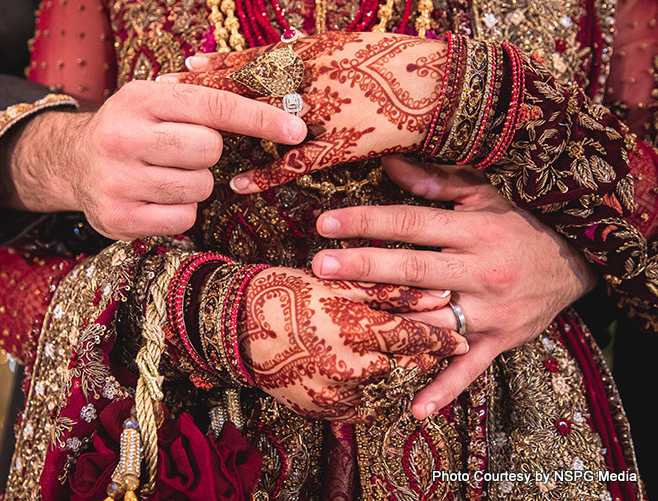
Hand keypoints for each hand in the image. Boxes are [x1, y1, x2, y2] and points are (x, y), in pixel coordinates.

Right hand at [0, 81, 307, 239]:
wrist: (70, 161)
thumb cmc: (130, 127)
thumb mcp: (154, 99)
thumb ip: (201, 97)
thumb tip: (274, 97)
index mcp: (139, 100)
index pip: (214, 106)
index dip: (260, 118)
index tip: (296, 129)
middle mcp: (123, 137)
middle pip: (210, 150)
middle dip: (207, 153)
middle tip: (184, 151)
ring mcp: (117, 181)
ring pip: (199, 188)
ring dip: (194, 184)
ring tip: (165, 175)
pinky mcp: (117, 218)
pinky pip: (183, 219)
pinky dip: (180, 211)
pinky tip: (156, 198)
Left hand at [164, 32, 446, 192]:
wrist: (441, 84)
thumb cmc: (397, 58)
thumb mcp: (350, 43)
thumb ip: (312, 48)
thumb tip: (283, 42)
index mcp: (313, 52)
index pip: (251, 59)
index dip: (215, 66)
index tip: (181, 69)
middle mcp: (310, 79)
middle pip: (244, 87)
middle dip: (203, 94)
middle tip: (163, 98)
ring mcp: (322, 113)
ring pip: (262, 121)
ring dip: (223, 128)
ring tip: (185, 135)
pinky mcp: (341, 145)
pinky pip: (296, 163)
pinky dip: (266, 174)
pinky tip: (238, 185)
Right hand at [239, 267, 467, 421]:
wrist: (235, 326)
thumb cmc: (286, 294)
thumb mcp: (337, 284)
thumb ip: (390, 290)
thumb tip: (438, 294)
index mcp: (358, 330)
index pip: (416, 338)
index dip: (440, 338)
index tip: (458, 338)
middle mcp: (352, 369)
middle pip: (407, 369)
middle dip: (420, 358)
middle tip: (427, 347)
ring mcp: (336, 394)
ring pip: (387, 390)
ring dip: (396, 375)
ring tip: (393, 358)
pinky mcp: (322, 410)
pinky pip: (361, 408)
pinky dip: (370, 391)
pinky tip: (364, 374)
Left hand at [310, 156, 597, 419]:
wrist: (575, 264)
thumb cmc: (518, 225)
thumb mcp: (485, 196)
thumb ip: (437, 181)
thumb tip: (388, 162)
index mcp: (475, 230)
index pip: (410, 224)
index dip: (366, 222)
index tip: (325, 224)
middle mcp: (481, 270)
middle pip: (414, 270)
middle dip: (364, 267)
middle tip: (320, 266)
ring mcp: (491, 311)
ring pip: (432, 320)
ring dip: (390, 324)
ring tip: (344, 324)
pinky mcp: (500, 342)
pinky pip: (469, 368)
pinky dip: (444, 389)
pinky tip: (413, 408)